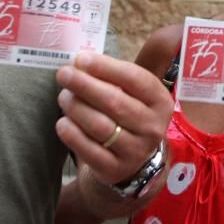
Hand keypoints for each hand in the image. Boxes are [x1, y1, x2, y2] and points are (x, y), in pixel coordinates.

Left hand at [55, 53, 172, 184]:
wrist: (132, 159)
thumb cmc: (129, 113)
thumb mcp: (136, 92)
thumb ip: (121, 72)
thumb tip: (100, 53)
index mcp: (160, 101)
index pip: (134, 79)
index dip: (105, 67)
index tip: (80, 59)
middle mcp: (153, 127)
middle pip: (115, 102)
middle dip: (85, 85)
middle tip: (63, 74)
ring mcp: (136, 151)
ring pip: (100, 126)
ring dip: (76, 108)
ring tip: (63, 97)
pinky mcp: (115, 170)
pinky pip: (89, 151)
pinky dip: (72, 134)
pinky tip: (63, 122)